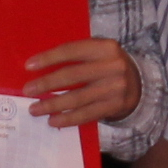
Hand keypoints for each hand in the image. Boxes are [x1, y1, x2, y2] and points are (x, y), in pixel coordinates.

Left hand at [24, 38, 139, 128]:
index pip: (71, 51)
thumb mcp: (99, 53)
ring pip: (77, 98)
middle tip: (28, 90)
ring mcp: (115, 88)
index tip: (29, 66)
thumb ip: (77, 56)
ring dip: (52, 105)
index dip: (49, 58)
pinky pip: (86, 114)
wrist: (139, 83)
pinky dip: (67, 119)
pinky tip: (53, 120)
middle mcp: (112, 66)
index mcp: (105, 47)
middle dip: (47, 84)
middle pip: (72, 75)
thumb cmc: (108, 65)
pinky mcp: (114, 106)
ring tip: (35, 109)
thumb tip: (41, 68)